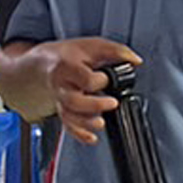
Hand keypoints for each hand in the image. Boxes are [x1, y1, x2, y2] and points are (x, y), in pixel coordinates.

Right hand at [27, 37, 141, 145]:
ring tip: (101, 124)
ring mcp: (60, 100)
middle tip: (112, 103)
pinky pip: (68, 126)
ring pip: (69, 116)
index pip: (84, 78)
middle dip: (94, 106)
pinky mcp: (62, 111)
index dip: (100, 80)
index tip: (108, 78)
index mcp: (68, 66)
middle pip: (74, 101)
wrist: (45, 63)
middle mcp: (61, 85)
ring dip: (86, 123)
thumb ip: (116, 51)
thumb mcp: (93, 45)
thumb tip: (136, 61)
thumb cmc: (71, 54)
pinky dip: (79, 134)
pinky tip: (92, 137)